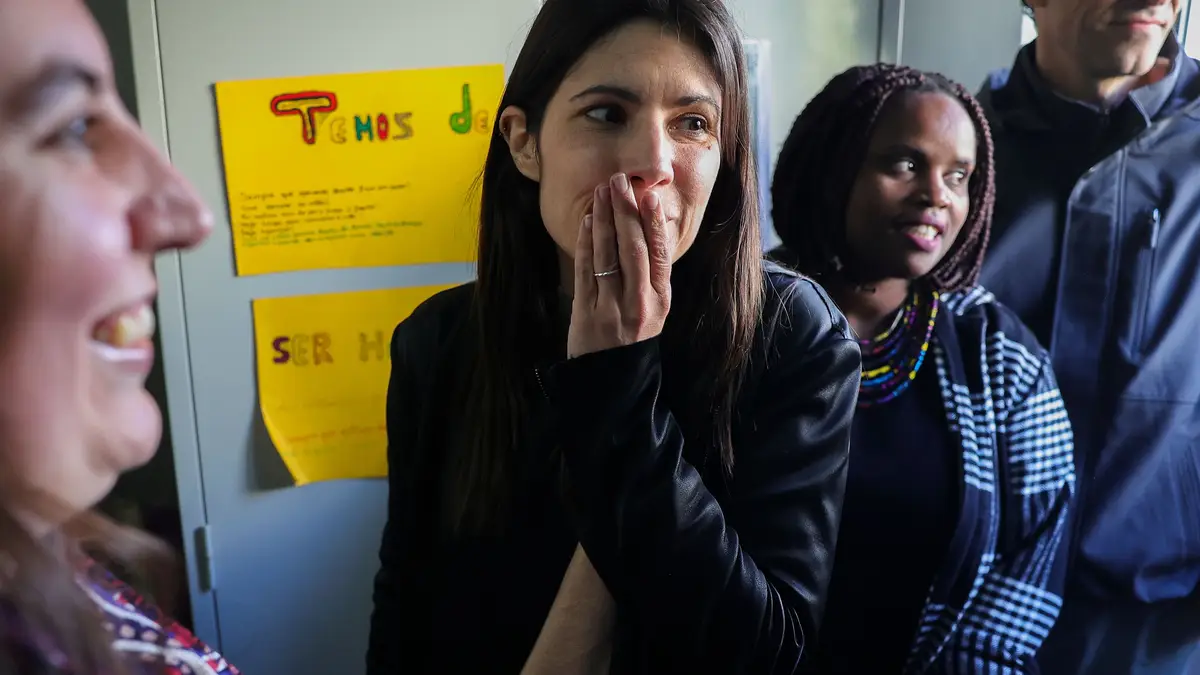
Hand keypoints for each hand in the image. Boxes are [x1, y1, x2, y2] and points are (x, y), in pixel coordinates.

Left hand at [567, 172, 672, 358]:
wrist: (610, 379)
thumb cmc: (631, 338)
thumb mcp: (651, 309)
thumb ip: (650, 275)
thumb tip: (644, 229)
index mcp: (661, 299)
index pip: (659, 253)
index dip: (654, 222)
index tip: (648, 194)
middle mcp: (640, 302)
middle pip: (633, 248)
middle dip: (626, 211)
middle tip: (620, 181)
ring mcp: (613, 308)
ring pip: (608, 255)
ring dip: (605, 219)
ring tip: (602, 191)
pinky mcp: (588, 313)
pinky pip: (586, 270)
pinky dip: (586, 243)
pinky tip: (587, 221)